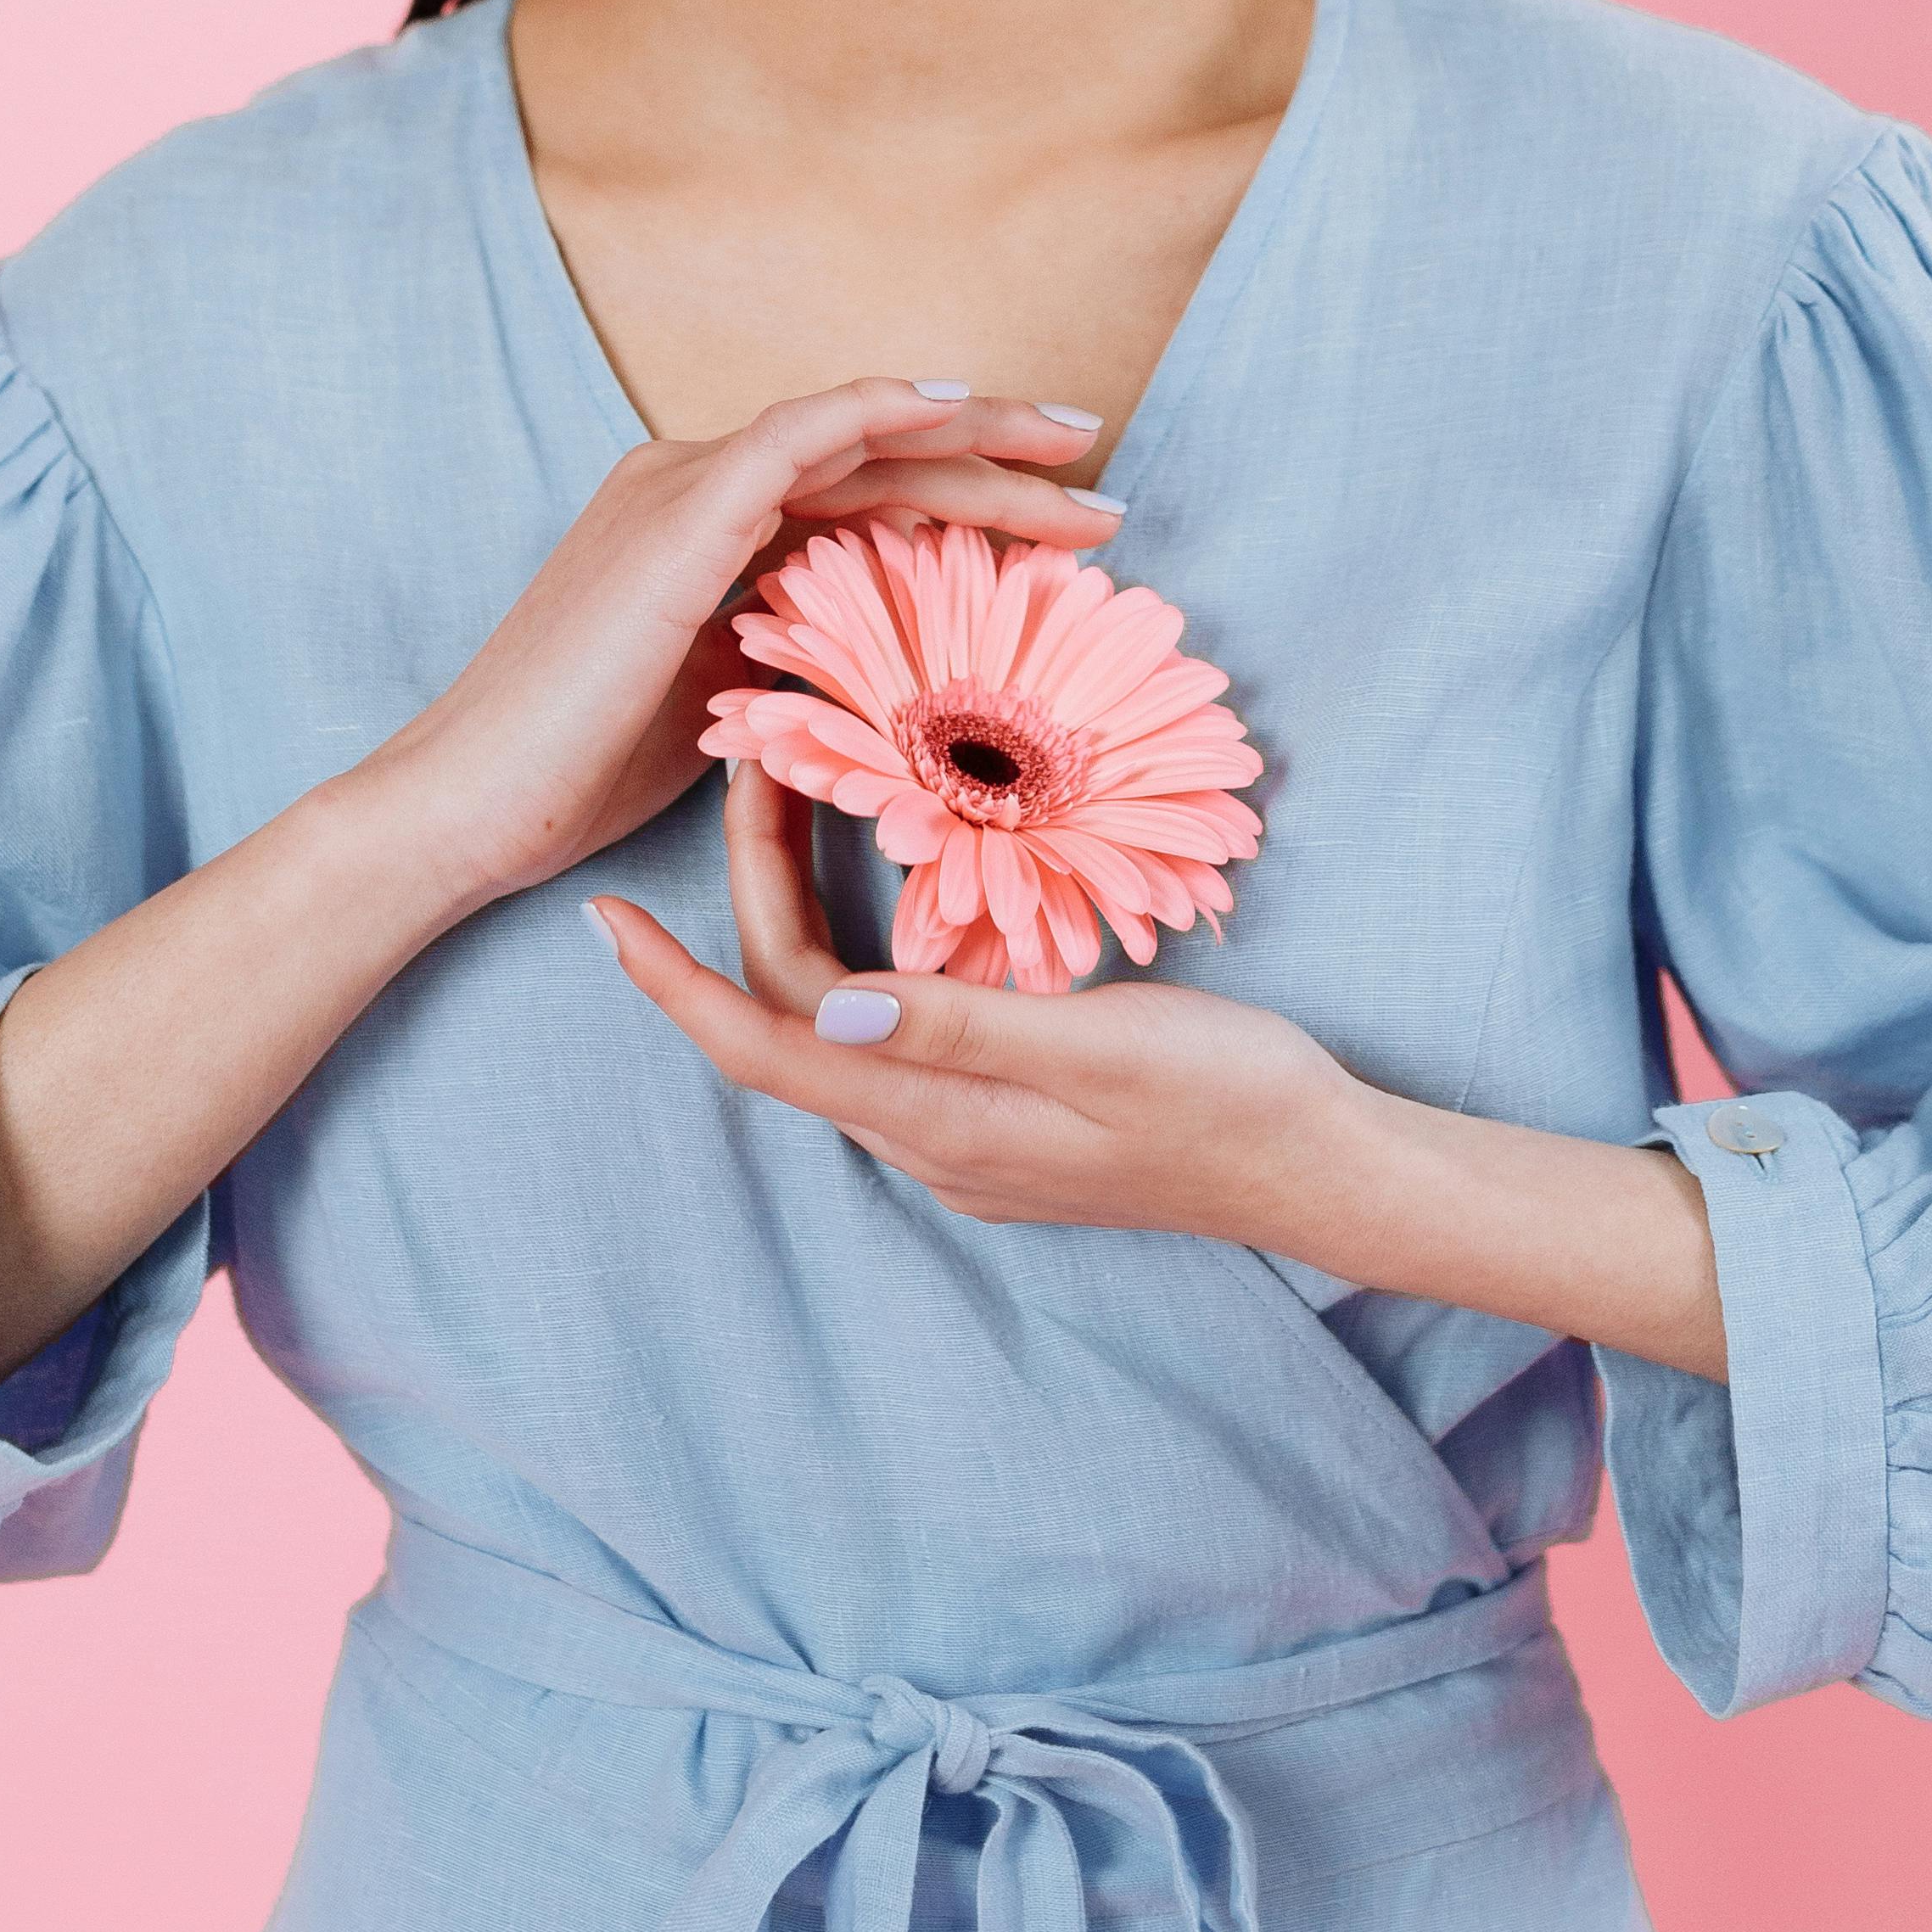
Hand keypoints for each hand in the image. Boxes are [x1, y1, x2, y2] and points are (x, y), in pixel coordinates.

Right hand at [373, 387, 1121, 919]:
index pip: (857, 488)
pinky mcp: (681, 514)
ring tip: (1076, 460)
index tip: (1060, 515)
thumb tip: (882, 672)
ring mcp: (683, 488)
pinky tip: (957, 412)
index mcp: (699, 522)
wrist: (473, 802)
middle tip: (1096, 465)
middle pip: (873, 453)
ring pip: (859, 437)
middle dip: (995, 455)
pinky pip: (800, 435)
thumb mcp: (717, 703)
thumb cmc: (580, 774)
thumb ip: (787, 658)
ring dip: (975, 444)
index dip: (962, 491)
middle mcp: (691, 481)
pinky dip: (883, 410)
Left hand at [589, 765, 1733, 1376]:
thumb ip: (963, 1026)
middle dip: (744, 893)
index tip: (604, 911)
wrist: (1327, 1169)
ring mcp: (966, 1129)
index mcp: (936, 1116)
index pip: (765, 1042)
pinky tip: (886, 876)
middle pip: (789, 1016)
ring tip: (793, 795)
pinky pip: (892, 1027)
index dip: (674, 981)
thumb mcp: (1102, 1048)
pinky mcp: (1004, 1110)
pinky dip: (859, 943)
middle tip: (743, 762)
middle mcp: (928, 1132)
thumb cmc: (1228, 1098)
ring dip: (796, 913)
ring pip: (836, 1020)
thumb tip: (827, 1014)